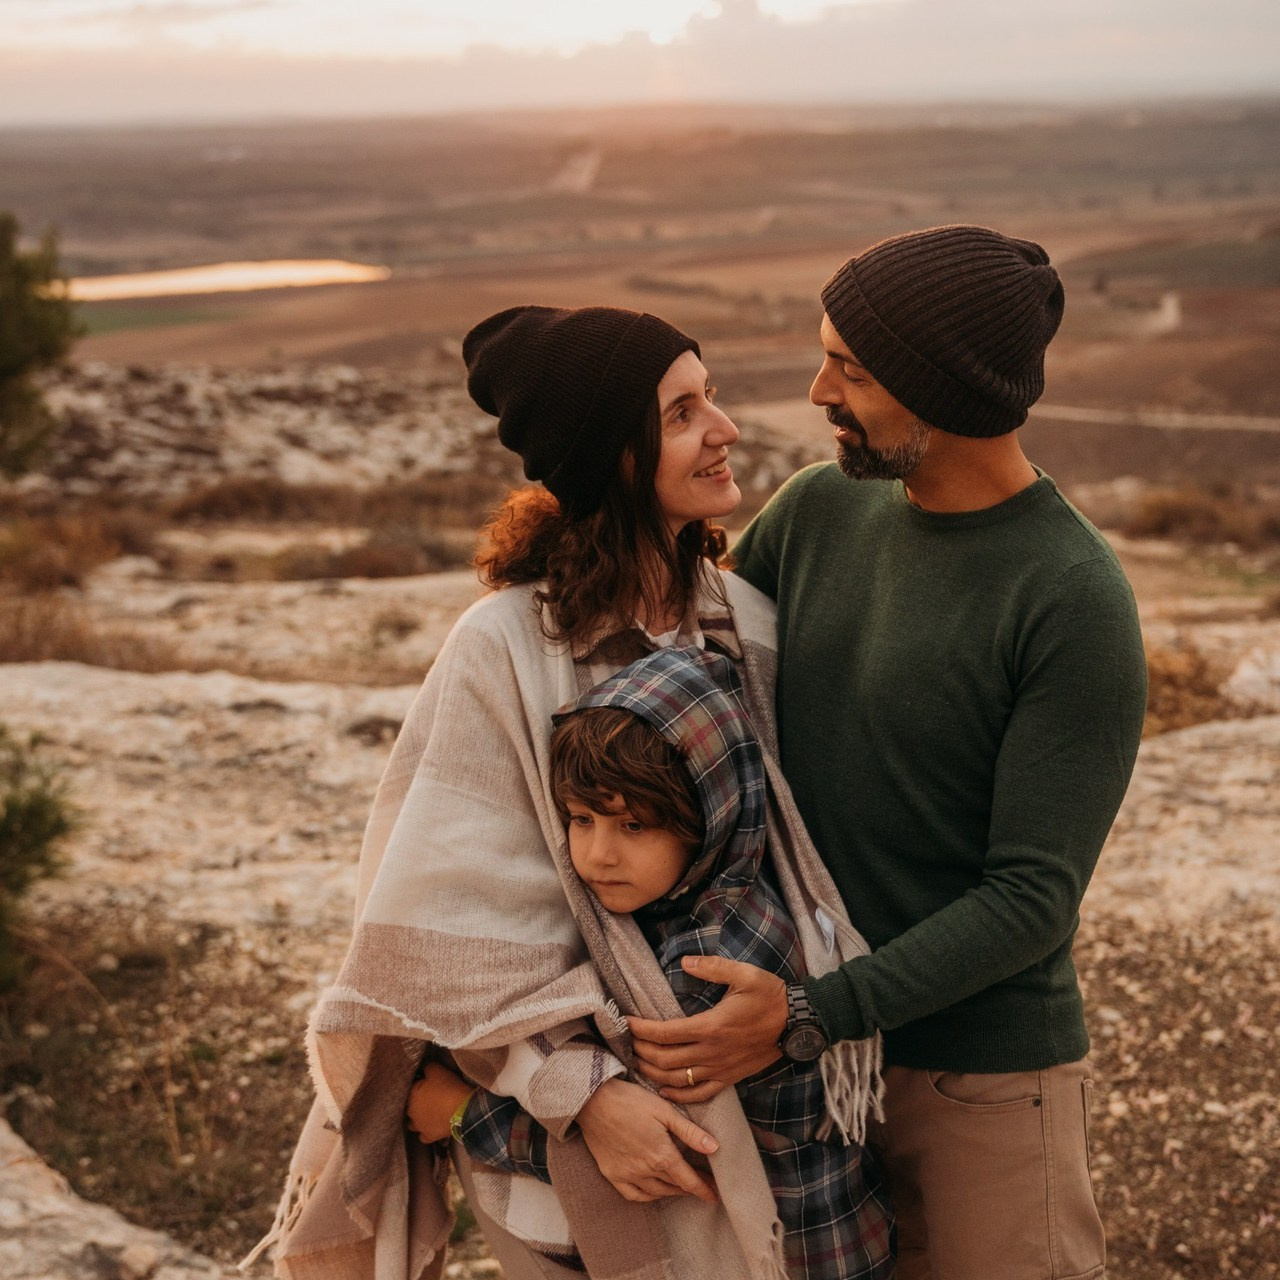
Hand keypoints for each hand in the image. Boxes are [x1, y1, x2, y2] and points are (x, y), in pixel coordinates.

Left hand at [406, 1061, 474, 1143]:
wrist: (462, 1109)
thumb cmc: (448, 1088)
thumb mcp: (437, 1070)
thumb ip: (426, 1067)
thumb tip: (422, 1068)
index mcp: (411, 1095)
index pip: (409, 1089)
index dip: (418, 1086)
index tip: (427, 1084)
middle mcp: (410, 1112)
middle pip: (409, 1107)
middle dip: (416, 1103)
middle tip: (428, 1098)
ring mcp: (419, 1127)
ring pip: (412, 1124)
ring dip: (418, 1119)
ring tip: (428, 1114)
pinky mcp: (429, 1137)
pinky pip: (423, 1136)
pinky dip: (426, 1132)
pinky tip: (432, 1127)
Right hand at [575, 1077, 719, 1203]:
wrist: (593, 1100)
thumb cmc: (632, 1101)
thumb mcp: (665, 1111)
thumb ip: (690, 1132)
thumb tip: (715, 1148)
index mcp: (662, 1156)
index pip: (688, 1181)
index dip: (703, 1189)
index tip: (714, 1196)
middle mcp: (645, 1171)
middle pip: (674, 1186)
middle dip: (691, 1187)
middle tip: (703, 1185)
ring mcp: (627, 1175)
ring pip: (656, 1192)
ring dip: (672, 1192)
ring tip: (682, 1187)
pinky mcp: (612, 1174)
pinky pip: (633, 1195)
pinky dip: (647, 1196)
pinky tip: (654, 1191)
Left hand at [627, 955, 787, 1101]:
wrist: (797, 1023)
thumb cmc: (770, 996)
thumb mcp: (744, 974)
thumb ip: (712, 967)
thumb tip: (685, 962)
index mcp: (711, 1026)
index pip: (665, 1033)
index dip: (641, 1030)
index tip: (626, 1022)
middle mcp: (711, 1052)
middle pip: (664, 1059)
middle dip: (640, 1051)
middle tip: (625, 1041)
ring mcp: (720, 1069)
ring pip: (677, 1079)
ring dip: (652, 1073)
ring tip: (637, 1062)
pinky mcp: (729, 1078)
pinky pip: (699, 1094)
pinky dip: (678, 1095)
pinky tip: (663, 1090)